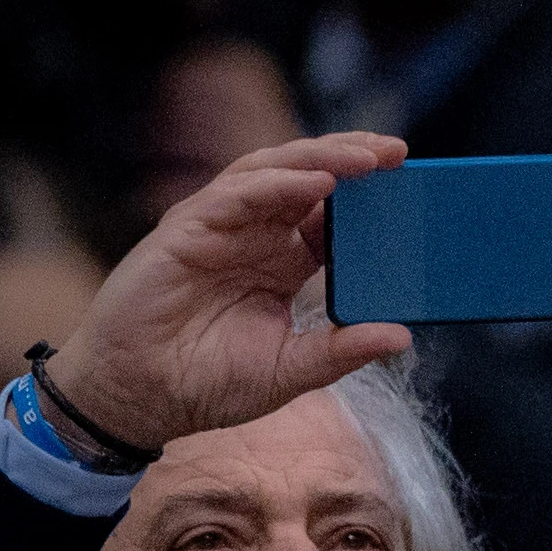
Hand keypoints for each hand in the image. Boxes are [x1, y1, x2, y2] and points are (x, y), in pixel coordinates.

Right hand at [48, 132, 412, 450]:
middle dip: (350, 157)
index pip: (329, 214)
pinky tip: (316, 183)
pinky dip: (277, 185)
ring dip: (321, 159)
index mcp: (280, 262)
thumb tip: (402, 336)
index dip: (367, 195)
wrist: (140, 399)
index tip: (411, 184)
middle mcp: (252, 236)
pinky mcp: (185, 231)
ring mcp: (218, 229)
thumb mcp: (291, 370)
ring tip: (366, 157)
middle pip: (305, 178)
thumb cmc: (209, 383)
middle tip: (397, 151)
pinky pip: (235, 196)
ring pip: (272, 173)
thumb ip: (342, 350)